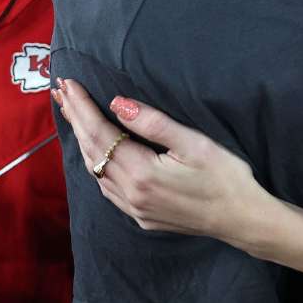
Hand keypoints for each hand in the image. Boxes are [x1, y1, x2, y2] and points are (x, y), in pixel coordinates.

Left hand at [54, 78, 302, 277]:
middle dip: (75, 119)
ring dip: (83, 140)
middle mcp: (130, 193)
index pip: (101, 133)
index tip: (69, 84)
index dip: (83, 108)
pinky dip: (96, 164)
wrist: (242, 219)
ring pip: (96, 170)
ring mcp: (133, 208)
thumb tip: (117, 104)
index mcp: (142, 172)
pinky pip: (107, 187)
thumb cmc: (225, 176)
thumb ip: (154, 123)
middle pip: (92, 150)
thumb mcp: (194, 143)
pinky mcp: (141, 216)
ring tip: (73, 115)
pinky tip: (96, 152)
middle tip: (61, 92)